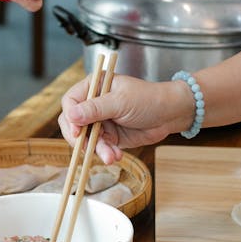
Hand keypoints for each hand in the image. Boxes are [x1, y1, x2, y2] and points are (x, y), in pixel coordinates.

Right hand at [58, 73, 191, 162]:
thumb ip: (96, 109)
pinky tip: (116, 155)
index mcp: (94, 86)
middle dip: (81, 138)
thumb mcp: (121, 102)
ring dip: (96, 149)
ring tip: (111, 156)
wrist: (170, 115)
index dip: (70, 117)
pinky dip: (106, 153)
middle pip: (73, 122)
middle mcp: (93, 103)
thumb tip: (71, 115)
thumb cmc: (148, 99)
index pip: (70, 101)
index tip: (77, 131)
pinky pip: (99, 147)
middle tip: (88, 148)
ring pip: (86, 139)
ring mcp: (100, 121)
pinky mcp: (108, 136)